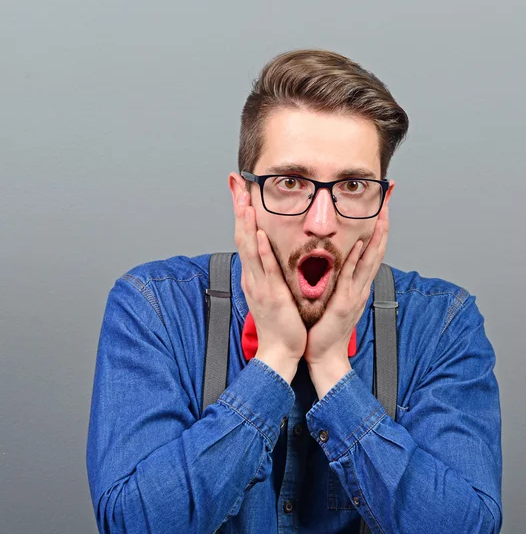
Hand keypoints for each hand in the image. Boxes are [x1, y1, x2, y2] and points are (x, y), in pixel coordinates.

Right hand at [233, 191, 305, 380]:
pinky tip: (261, 236)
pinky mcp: (272, 295)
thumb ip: (268, 270)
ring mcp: (260, 285)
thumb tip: (269, 252)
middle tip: (237, 184)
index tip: (240, 190)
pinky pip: (266, 270)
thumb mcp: (270, 291)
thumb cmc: (279, 322)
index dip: (241, 212)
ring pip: (250, 249)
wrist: (280, 349)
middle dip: (239, 208)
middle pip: (242, 236)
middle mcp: (252, 276)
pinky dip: (262, 252)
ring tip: (245, 201)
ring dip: (247, 224)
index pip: (245, 236)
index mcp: (253, 274)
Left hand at [304, 201, 388, 367]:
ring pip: (370, 261)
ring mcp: (355, 295)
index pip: (372, 253)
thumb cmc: (325, 329)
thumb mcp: (334, 299)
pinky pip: (351, 277)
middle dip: (384, 226)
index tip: (382, 209)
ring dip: (377, 236)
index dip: (379, 230)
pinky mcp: (344, 303)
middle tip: (388, 202)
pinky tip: (361, 243)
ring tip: (383, 215)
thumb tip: (338, 265)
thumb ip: (338, 282)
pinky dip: (357, 259)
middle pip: (377, 251)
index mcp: (358, 286)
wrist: (323, 354)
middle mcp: (361, 288)